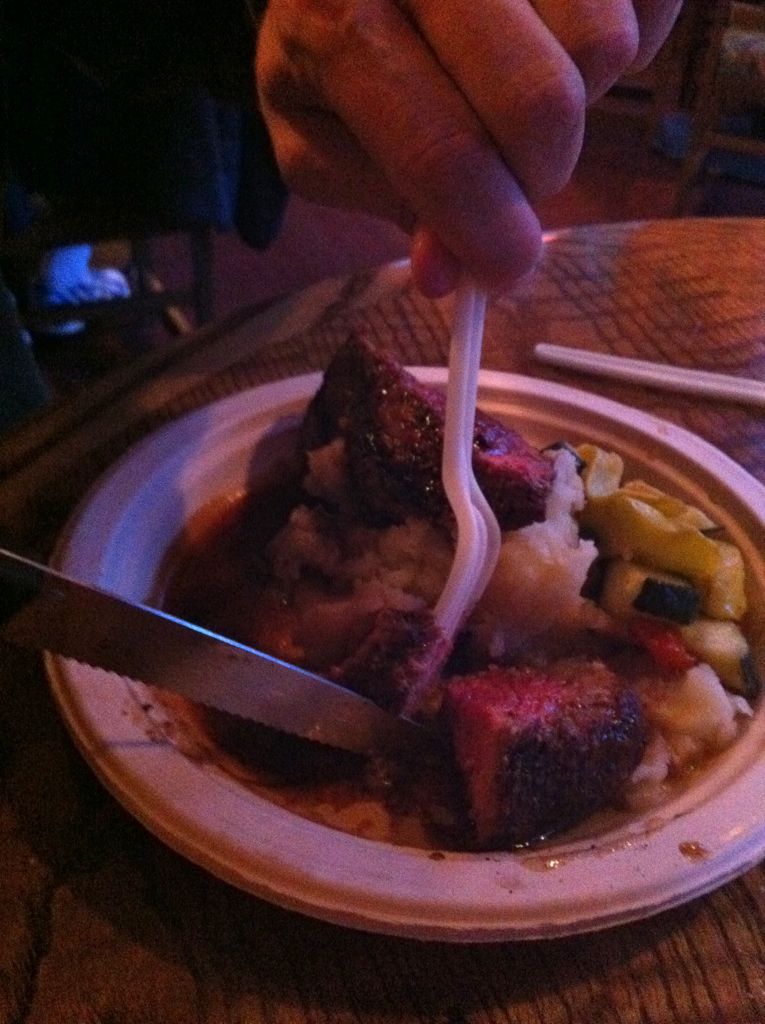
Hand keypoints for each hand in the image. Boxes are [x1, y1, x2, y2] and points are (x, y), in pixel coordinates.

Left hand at [255, 0, 681, 295]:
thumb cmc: (333, 54)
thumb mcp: (322, 137)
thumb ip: (388, 200)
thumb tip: (450, 275)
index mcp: (334, 23)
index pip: (440, 152)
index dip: (488, 232)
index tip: (506, 271)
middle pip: (540, 103)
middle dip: (540, 173)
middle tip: (513, 174)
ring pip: (602, 46)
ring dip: (579, 97)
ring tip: (519, 81)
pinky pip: (646, 3)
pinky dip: (623, 35)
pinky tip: (559, 36)